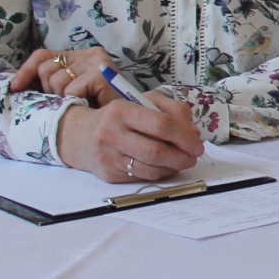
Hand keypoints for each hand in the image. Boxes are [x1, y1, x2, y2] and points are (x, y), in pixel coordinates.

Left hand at [11, 46, 114, 98]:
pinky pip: (69, 90)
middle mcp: (90, 53)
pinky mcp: (101, 74)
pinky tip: (88, 103)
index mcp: (81, 55)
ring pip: (56, 80)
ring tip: (80, 102)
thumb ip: (52, 82)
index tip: (14, 88)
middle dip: (49, 90)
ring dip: (63, 98)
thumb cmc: (98, 107)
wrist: (128, 119)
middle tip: (67, 100)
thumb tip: (16, 84)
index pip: (43, 55)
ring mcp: (97, 62)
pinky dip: (75, 101)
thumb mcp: (70, 90)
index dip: (25, 71)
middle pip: (46, 69)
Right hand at [56, 94, 205, 183]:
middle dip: (182, 156)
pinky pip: (142, 177)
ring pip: (150, 168)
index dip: (184, 136)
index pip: (161, 124)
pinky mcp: (108, 174)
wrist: (80, 135)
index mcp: (122, 111)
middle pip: (156, 151)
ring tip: (183, 161)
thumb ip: (173, 110)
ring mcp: (108, 156)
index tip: (197, 143)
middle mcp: (112, 134)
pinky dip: (160, 173)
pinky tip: (166, 166)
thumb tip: (193, 133)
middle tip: (194, 156)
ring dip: (174, 167)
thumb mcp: (144, 102)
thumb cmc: (120, 117)